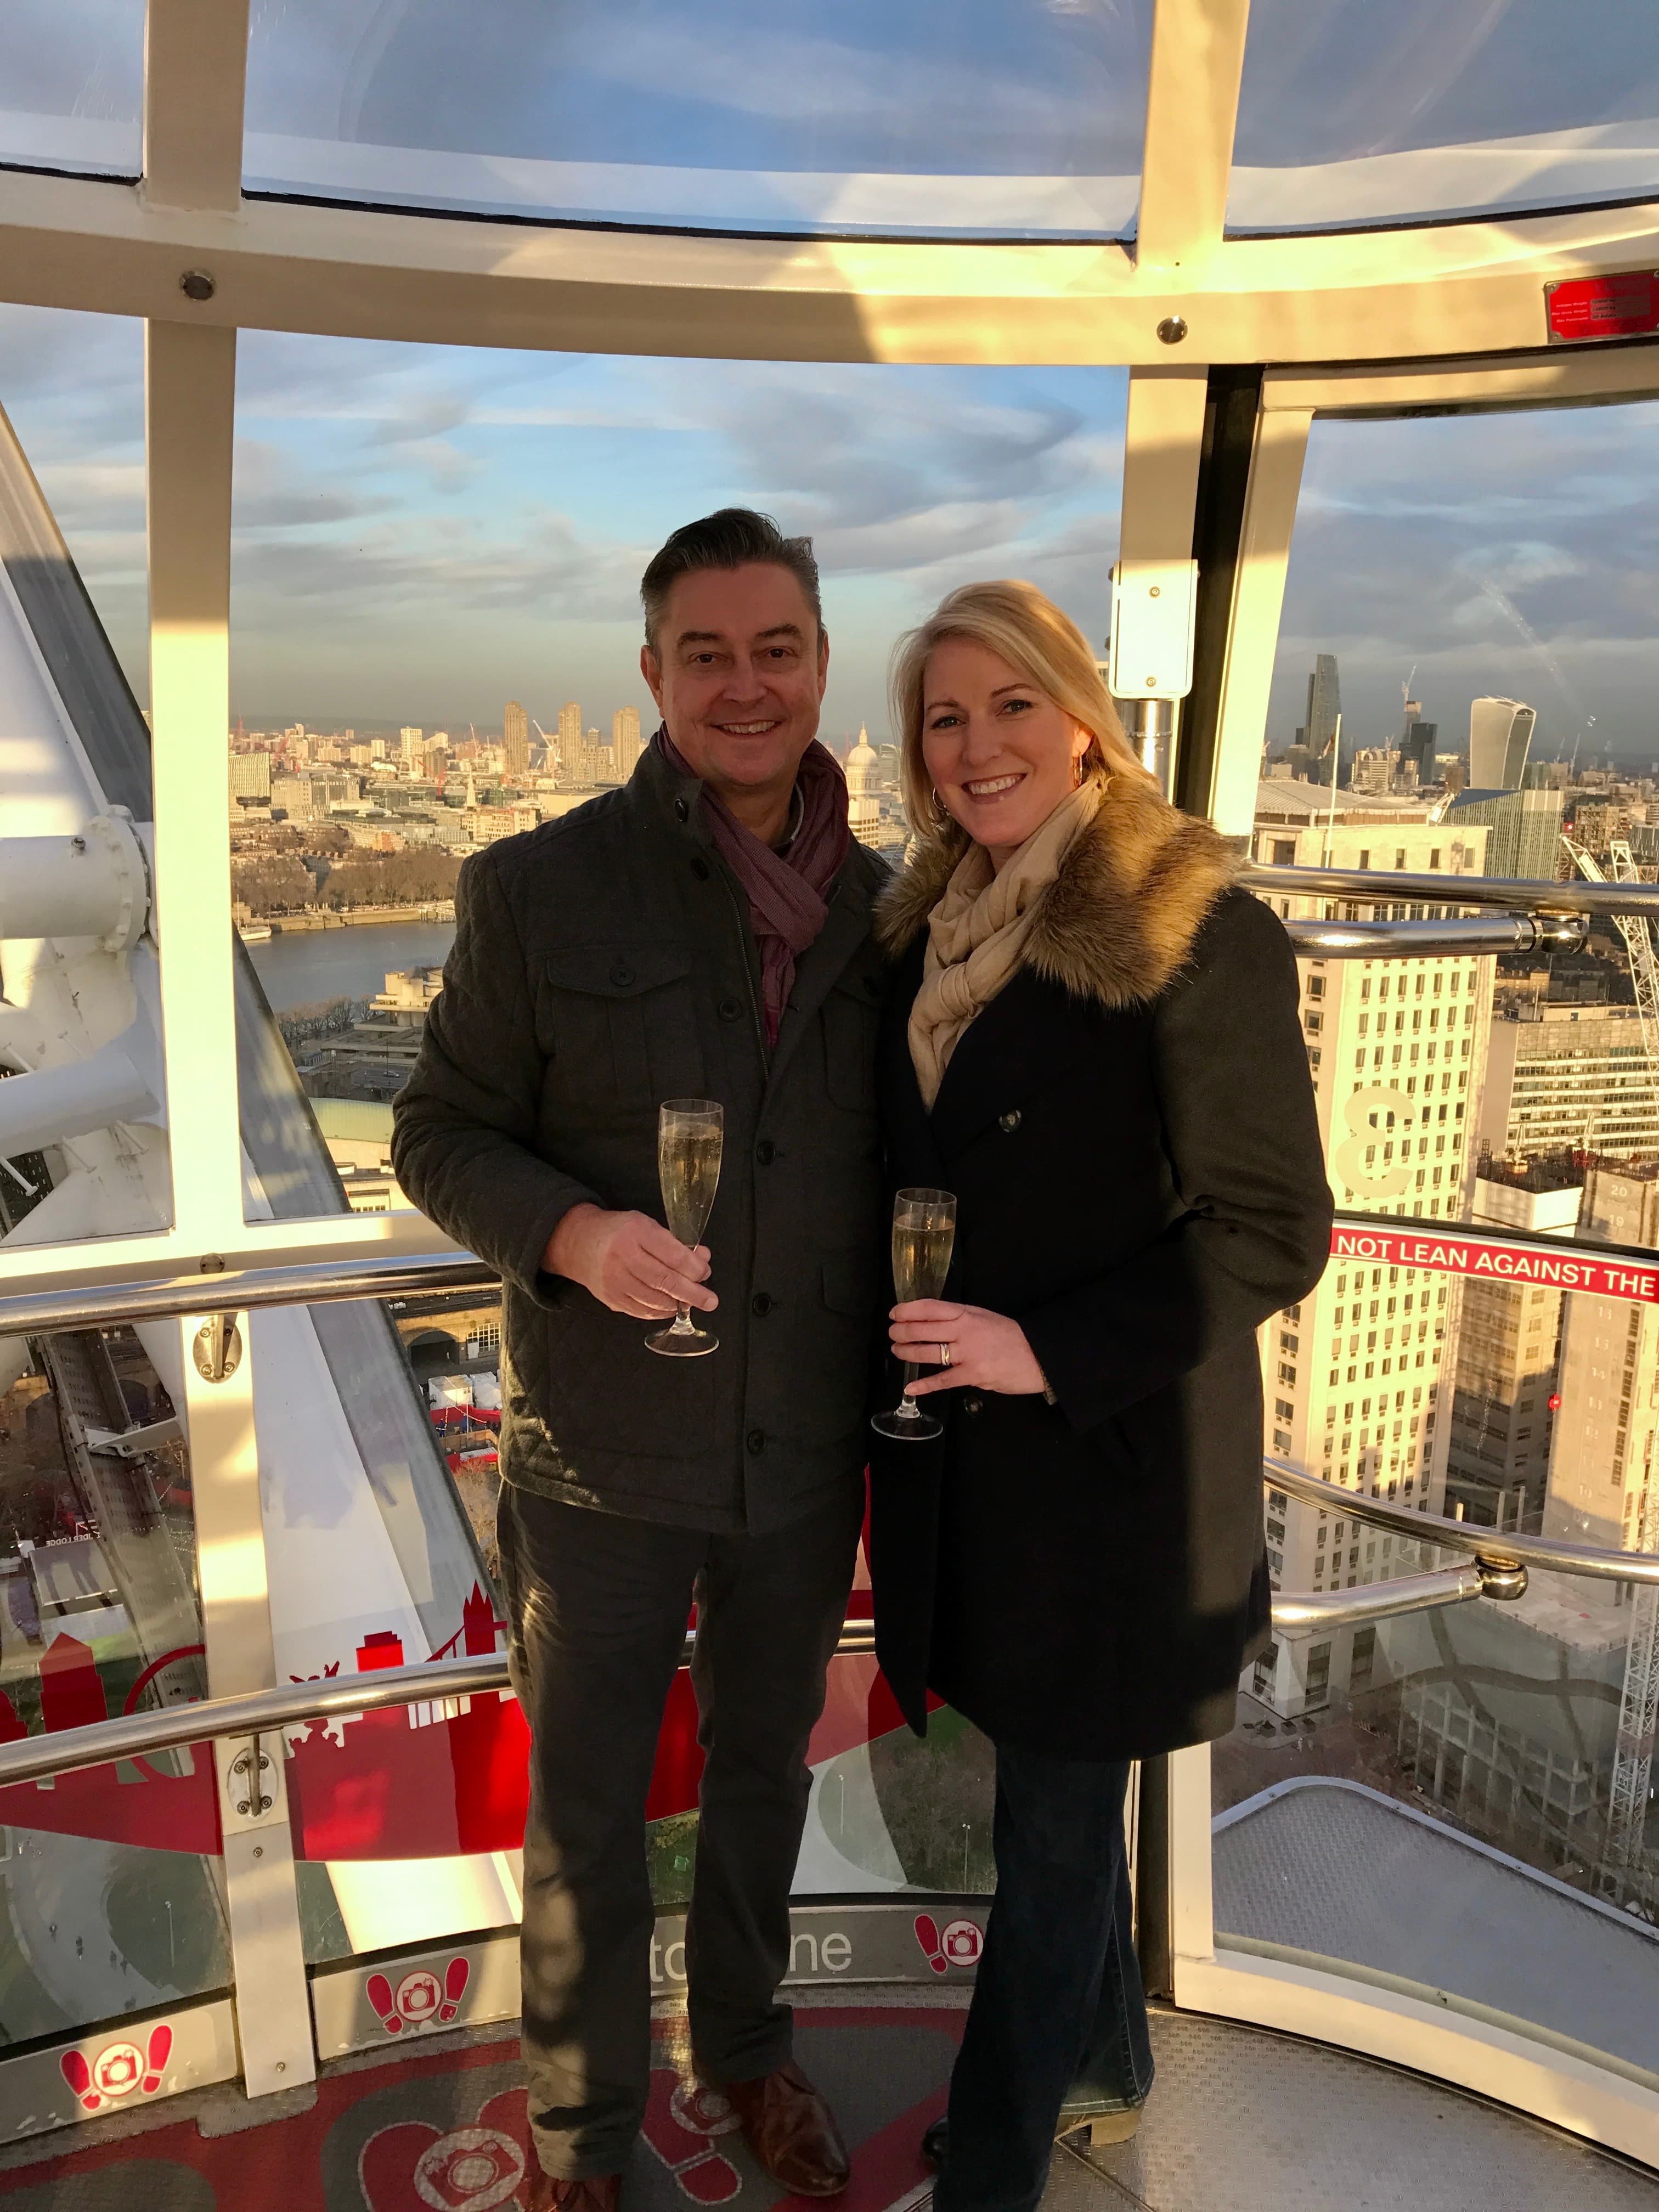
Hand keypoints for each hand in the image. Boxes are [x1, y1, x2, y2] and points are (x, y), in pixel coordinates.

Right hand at [544, 1203, 716, 1321]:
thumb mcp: (646, 1226)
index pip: (673, 1256)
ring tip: (690, 1302)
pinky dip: (660, 1312)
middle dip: (693, 1293)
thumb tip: (703, 1259)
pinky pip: (641, 1311)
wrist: (579, 1242)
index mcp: (636, 1232)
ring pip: (655, 1300)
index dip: (695, 1268)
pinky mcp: (610, 1298)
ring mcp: (615, 1280)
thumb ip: (674, 1243)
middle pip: (665, 1281)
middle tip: (711, 1301)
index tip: (705, 1273)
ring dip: (678, 1304)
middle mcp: (623, 1257)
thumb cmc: (619, 1231)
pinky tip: (671, 1307)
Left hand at [890, 1300, 1046, 1398]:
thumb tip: (932, 1323)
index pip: (930, 1307)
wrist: (1038, 1356)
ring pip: (929, 1352)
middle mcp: (965, 1330)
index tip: (895, 1314)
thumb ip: (960, 1319)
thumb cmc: (1011, 1336)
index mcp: (967, 1313)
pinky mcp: (974, 1375)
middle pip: (923, 1329)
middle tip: (892, 1334)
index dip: (908, 1310)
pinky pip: (943, 1380)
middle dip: (902, 1332)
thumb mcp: (984, 1317)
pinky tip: (910, 1386)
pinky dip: (924, 1384)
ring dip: (908, 1352)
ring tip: (897, 1352)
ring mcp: (968, 1353)